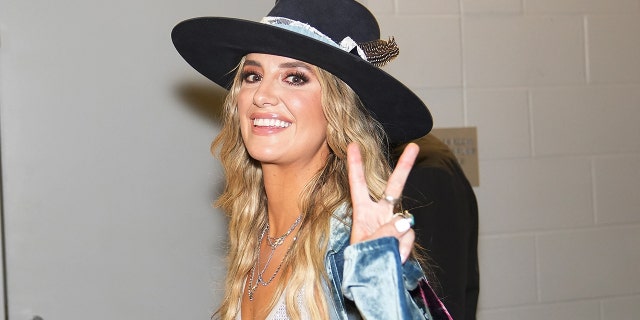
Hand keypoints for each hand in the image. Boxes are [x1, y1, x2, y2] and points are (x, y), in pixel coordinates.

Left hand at [347, 142, 418, 262]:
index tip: (352, 144)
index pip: (358, 184)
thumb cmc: (361, 265)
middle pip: (394, 186)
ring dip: (394, 239)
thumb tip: (405, 222)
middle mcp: (380, 214)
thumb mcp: (364, 247)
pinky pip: (408, 238)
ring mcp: (394, 226)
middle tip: (414, 146)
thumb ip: (384, 232)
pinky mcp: (405, 238)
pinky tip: (394, 257)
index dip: (356, 164)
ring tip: (383, 253)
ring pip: (404, 222)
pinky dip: (402, 249)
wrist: (373, 284)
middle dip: (404, 166)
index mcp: (362, 212)